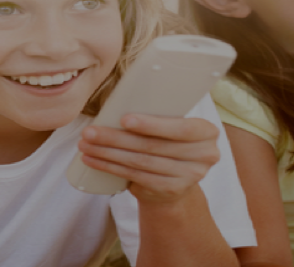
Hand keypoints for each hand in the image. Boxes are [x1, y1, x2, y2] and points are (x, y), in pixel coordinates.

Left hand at [77, 114, 219, 204]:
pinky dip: (110, 168)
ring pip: (140, 162)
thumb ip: (157, 116)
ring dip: (108, 153)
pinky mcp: (170, 190)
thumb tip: (117, 102)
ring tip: (86, 145)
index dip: (152, 125)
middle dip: (116, 138)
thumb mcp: (170, 128)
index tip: (124, 119)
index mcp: (207, 132)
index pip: (181, 128)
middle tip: (90, 132)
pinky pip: (136, 176)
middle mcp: (204, 155)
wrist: (174, 183)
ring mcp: (189, 176)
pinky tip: (94, 160)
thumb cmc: (167, 143)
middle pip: (153, 145)